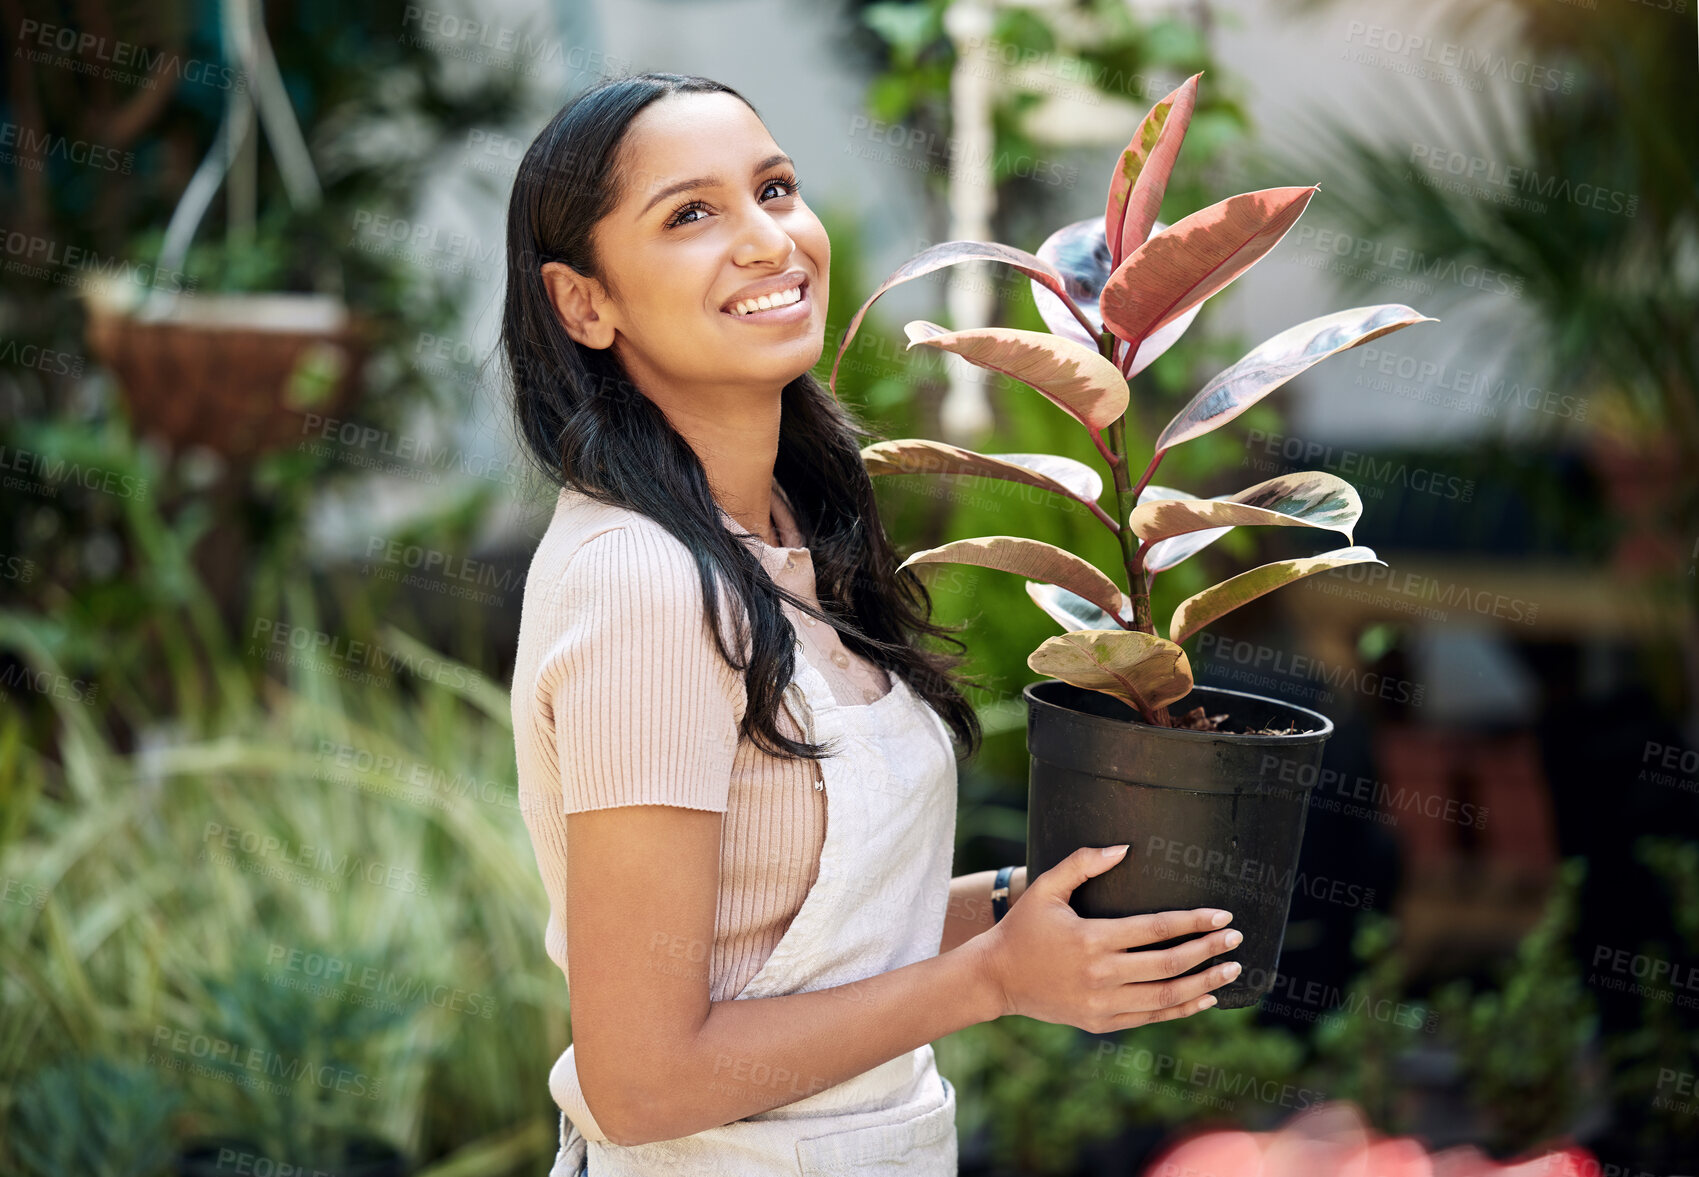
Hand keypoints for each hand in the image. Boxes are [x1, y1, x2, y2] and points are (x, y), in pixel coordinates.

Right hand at [970, 844, 1241, 1032]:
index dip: (1192, 921)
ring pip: (1165, 996)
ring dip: (1204, 983)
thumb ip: (1082, 864)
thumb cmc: (1022, 927)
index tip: (1222, 915)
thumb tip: (1123, 848)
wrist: (995, 978)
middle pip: (1168, 964)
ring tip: (1232, 969)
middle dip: (1208, 951)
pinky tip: (1205, 997)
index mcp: (1090, 938)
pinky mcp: (1100, 1022)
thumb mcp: (1045, 888)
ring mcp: (1101, 1003)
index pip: (1155, 929)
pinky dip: (1181, 1009)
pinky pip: (1150, 1017)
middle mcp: (1100, 974)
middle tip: (1236, 939)